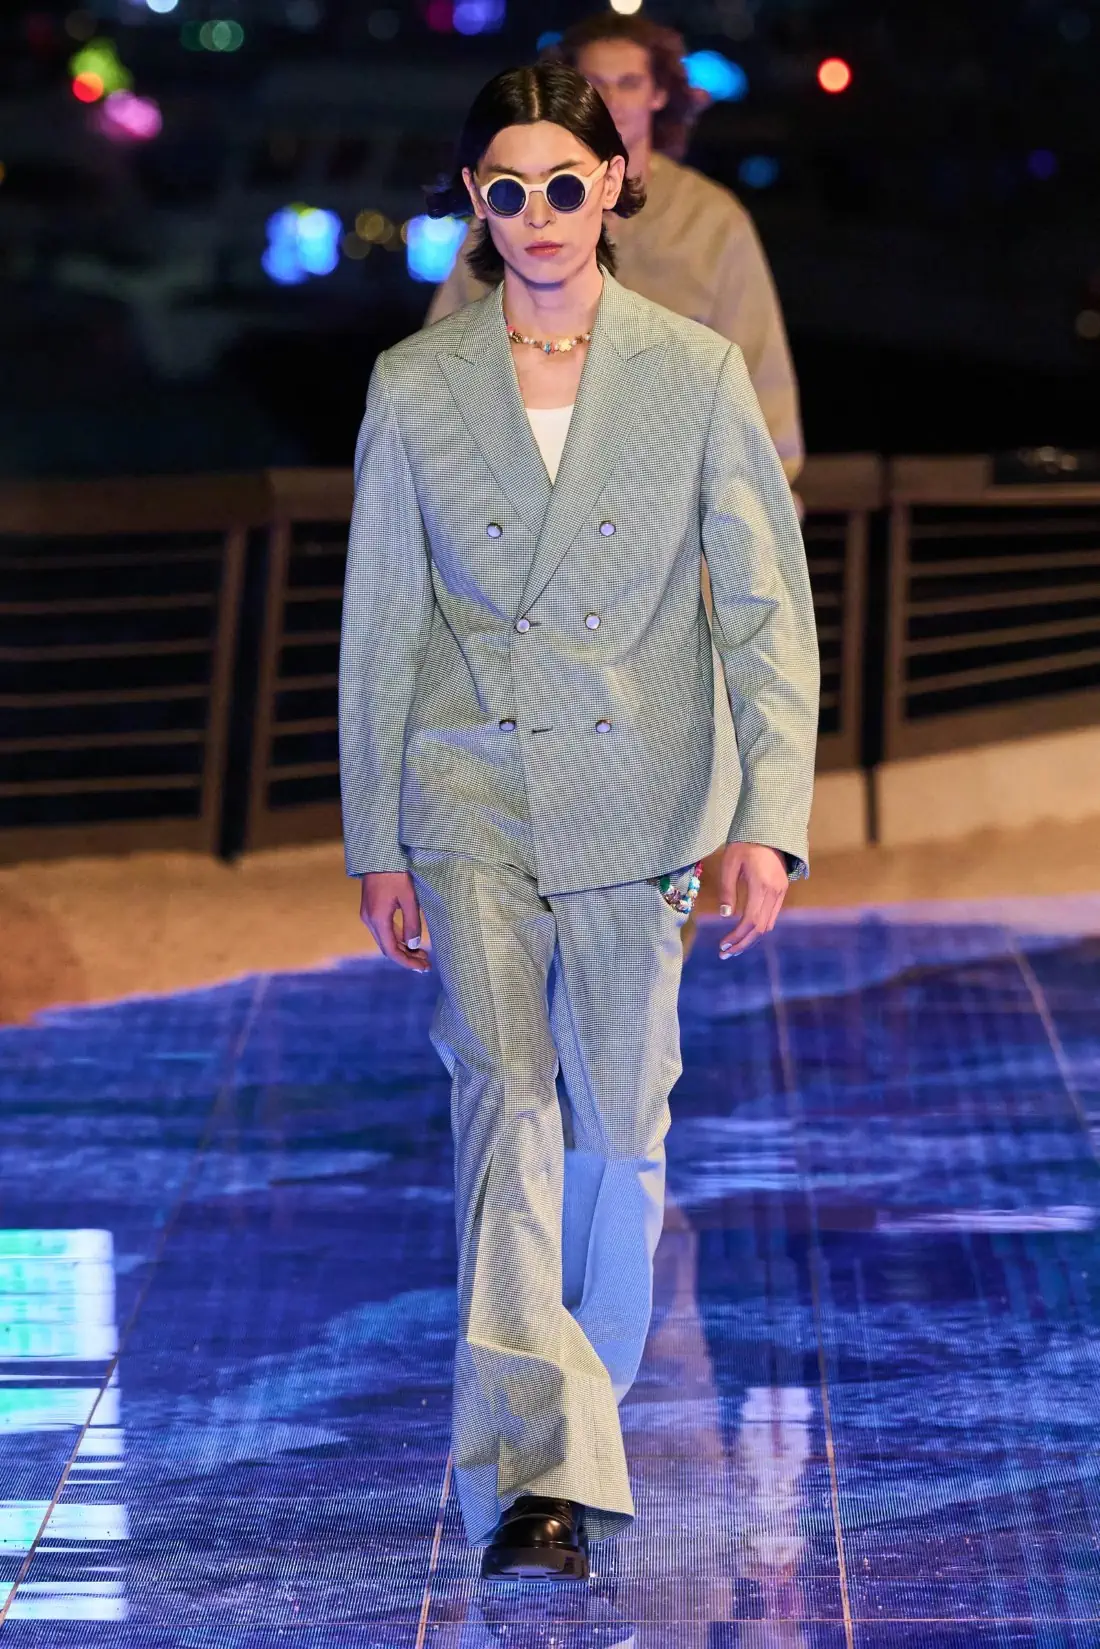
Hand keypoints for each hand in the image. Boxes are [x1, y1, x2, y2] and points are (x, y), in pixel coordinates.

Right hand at [359, 872, 429, 971]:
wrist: (378, 854)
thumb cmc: (396, 873)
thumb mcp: (409, 898)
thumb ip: (412, 923)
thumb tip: (414, 945)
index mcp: (378, 919)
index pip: (392, 950)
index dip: (407, 962)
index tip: (423, 968)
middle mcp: (369, 920)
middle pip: (387, 948)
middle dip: (407, 957)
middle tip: (426, 964)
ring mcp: (368, 915)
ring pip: (385, 940)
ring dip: (403, 949)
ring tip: (422, 954)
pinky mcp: (371, 909)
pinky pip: (383, 931)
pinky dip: (397, 939)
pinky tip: (410, 941)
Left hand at [718, 843, 788, 958]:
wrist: (768, 830)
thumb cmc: (744, 844)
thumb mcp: (729, 864)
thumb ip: (727, 891)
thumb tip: (725, 916)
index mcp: (761, 885)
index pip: (750, 920)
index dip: (737, 936)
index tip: (722, 944)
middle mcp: (775, 892)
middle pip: (760, 928)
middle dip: (742, 943)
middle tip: (725, 953)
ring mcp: (781, 891)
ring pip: (768, 924)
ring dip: (751, 938)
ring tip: (733, 946)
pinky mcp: (782, 890)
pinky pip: (772, 915)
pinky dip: (759, 927)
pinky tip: (746, 932)